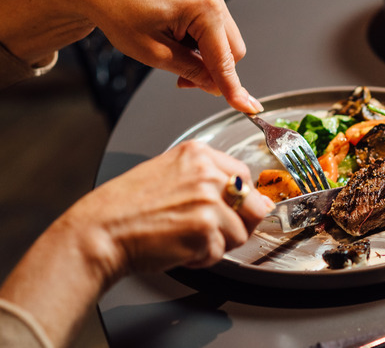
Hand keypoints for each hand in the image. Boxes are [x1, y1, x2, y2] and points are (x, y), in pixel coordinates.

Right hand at [64, 141, 273, 278]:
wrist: (100, 231)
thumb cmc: (126, 207)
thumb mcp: (168, 172)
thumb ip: (206, 178)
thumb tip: (244, 195)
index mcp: (199, 154)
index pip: (244, 176)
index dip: (241, 199)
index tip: (232, 210)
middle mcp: (207, 174)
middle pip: (255, 204)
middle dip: (240, 223)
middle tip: (214, 230)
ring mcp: (209, 201)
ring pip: (240, 233)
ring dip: (218, 243)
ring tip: (188, 239)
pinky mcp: (206, 230)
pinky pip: (220, 253)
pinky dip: (202, 258)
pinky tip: (180, 248)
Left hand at [74, 0, 262, 112]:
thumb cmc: (118, 13)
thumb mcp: (155, 54)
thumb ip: (192, 71)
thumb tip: (215, 87)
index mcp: (203, 7)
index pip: (224, 58)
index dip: (232, 87)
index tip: (247, 107)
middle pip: (232, 49)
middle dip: (213, 70)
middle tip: (183, 80)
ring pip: (223, 39)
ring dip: (206, 55)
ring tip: (174, 56)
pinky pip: (213, 25)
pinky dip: (200, 41)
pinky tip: (176, 40)